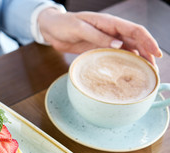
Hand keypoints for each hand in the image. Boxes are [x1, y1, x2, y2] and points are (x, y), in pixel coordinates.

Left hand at [38, 9, 161, 64]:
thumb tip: (118, 45)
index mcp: (109, 22)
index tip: (156, 54)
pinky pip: (115, 56)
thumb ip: (98, 36)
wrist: (51, 29)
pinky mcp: (99, 49)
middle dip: (147, 54)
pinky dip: (123, 63)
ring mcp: (106, 41)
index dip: (148, 41)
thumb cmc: (64, 25)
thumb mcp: (80, 29)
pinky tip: (127, 73)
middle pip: (135, 42)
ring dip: (137, 61)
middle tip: (153, 71)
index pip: (135, 30)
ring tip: (145, 74)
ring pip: (128, 50)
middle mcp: (111, 31)